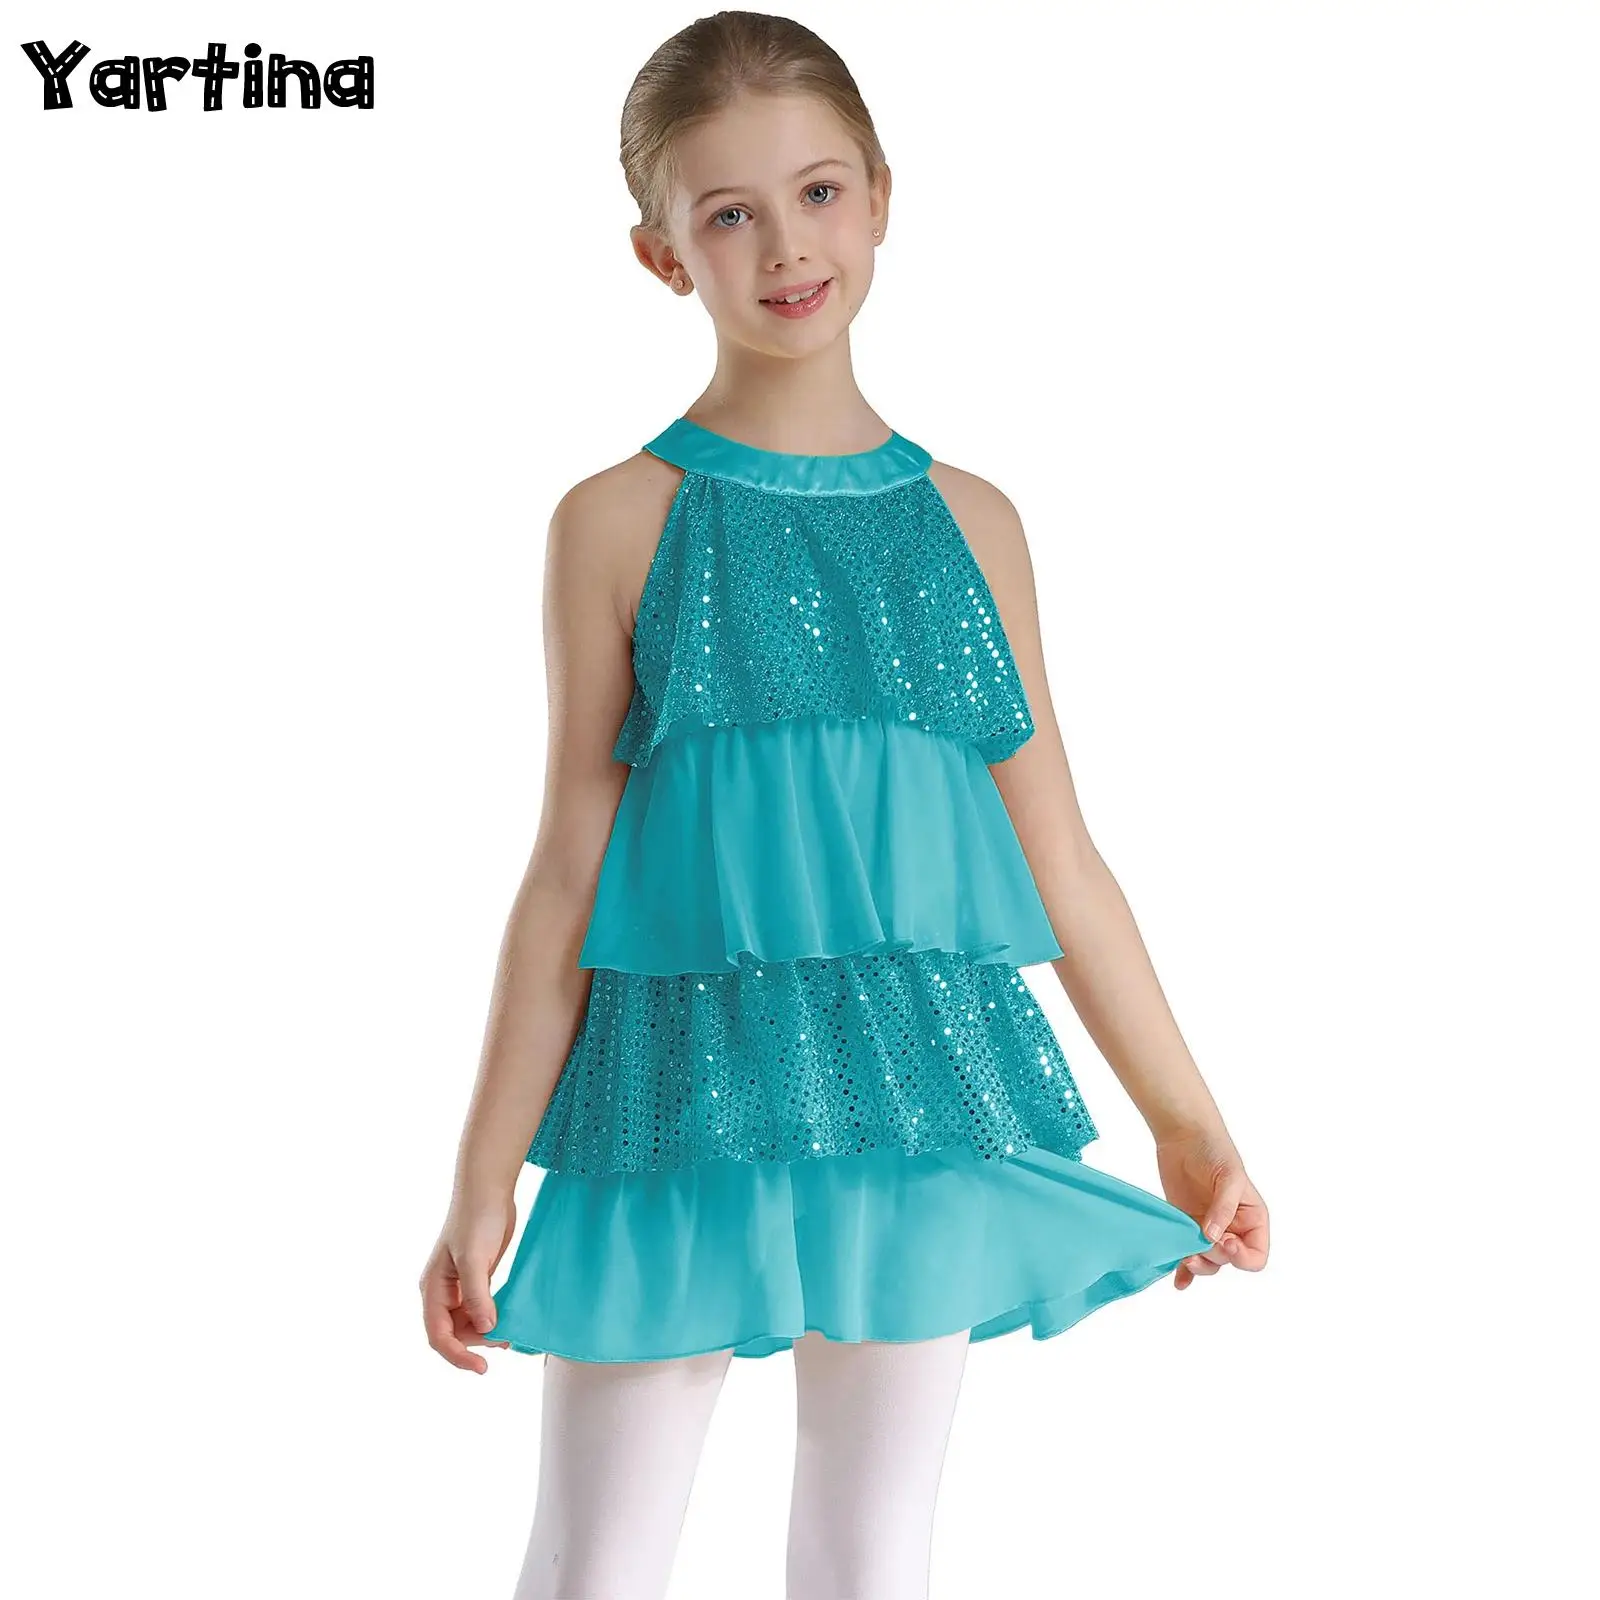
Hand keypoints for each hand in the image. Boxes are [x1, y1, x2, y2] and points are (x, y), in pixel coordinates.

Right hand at [419, 1190, 516, 1371]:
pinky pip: (481, 1310)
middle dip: (477, 1343)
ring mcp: (460, 1287)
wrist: (488, 1190)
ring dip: (486, 1333)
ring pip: (469, 1324)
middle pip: (454, 1334)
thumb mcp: (475, 1258)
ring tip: (510, 1335)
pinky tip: (509, 1321)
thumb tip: (486, 1329)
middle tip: (505, 1341)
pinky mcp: (477, 1280)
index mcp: (432, 1289)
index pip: (438, 1335)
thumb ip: (478, 1295)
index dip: (457, 1355)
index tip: (481, 1367)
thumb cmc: (476, 1218)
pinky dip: (493, 1319)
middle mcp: (443, 1292)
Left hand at [1154, 1125, 1270, 1290]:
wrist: (1183, 1136)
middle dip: (1214, 1256)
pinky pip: (1187, 1256)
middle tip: (1197, 1239)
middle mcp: (1232, 1229)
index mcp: (1252, 1220)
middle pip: (1228, 1261)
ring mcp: (1208, 1229)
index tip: (1225, 1241)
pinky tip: (1179, 1282)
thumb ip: (1223, 1208)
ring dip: (1198, 1265)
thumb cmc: (1215, 1150)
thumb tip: (1212, 1237)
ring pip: (1208, 1262)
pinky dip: (1183, 1272)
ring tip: (1185, 1257)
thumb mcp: (1229, 1176)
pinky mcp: (1186, 1226)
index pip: (1256, 1256)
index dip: (1242, 1256)